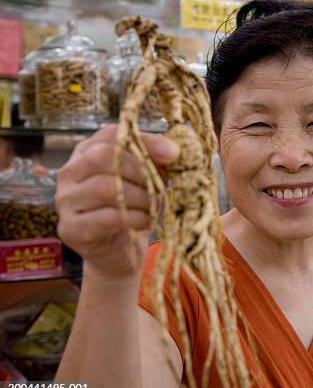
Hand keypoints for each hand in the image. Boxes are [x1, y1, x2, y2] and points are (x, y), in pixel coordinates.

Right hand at [56, 125, 178, 279]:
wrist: (117, 253)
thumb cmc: (132, 209)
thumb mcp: (146, 180)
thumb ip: (155, 161)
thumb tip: (173, 150)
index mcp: (87, 152)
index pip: (112, 134)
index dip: (145, 141)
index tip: (172, 154)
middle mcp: (70, 172)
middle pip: (103, 157)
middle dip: (140, 171)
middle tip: (159, 187)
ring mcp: (65, 201)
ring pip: (105, 187)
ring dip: (140, 197)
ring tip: (153, 206)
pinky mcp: (70, 228)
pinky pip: (107, 217)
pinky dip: (135, 217)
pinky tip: (145, 221)